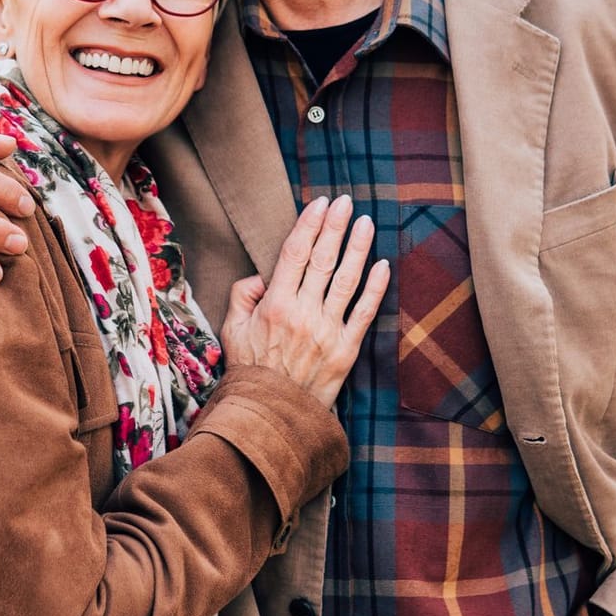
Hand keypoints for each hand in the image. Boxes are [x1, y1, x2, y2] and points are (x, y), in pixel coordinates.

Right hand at [220, 196, 389, 405]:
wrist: (271, 413)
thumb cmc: (250, 370)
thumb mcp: (232, 329)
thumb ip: (242, 294)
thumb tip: (261, 276)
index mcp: (275, 305)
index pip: (294, 254)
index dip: (309, 225)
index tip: (319, 204)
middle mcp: (303, 314)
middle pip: (322, 260)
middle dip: (334, 226)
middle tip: (344, 201)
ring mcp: (327, 331)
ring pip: (347, 280)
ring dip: (357, 248)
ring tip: (365, 223)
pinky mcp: (346, 350)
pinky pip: (364, 313)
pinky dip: (376, 288)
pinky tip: (383, 265)